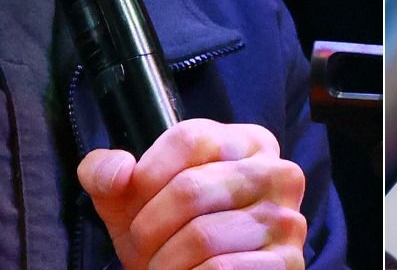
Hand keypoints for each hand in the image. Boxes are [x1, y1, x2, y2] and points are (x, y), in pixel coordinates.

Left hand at [77, 118, 308, 269]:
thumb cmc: (168, 234)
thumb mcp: (132, 199)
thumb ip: (107, 173)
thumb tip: (118, 172)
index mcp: (248, 142)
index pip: (189, 138)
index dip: (147, 176)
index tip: (135, 204)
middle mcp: (278, 172)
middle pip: (191, 189)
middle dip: (149, 229)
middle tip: (142, 248)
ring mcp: (288, 219)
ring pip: (202, 235)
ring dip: (166, 262)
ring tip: (162, 266)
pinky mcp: (288, 263)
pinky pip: (221, 269)